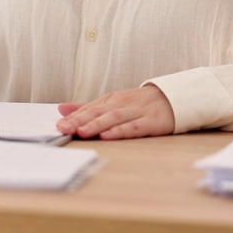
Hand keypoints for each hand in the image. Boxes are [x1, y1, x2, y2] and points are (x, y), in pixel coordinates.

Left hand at [56, 85, 174, 139]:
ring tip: (82, 132)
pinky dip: (121, 130)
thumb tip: (61, 109)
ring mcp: (137, 112)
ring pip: (114, 117)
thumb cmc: (139, 104)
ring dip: (97, 124)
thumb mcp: (112, 103)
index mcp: (111, 100)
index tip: (58, 125)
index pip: (89, 108)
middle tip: (64, 128)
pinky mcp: (151, 122)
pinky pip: (134, 126)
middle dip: (80, 120)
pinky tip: (109, 135)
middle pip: (98, 112)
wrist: (173, 97)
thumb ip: (86, 107)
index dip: (73, 117)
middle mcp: (122, 104)